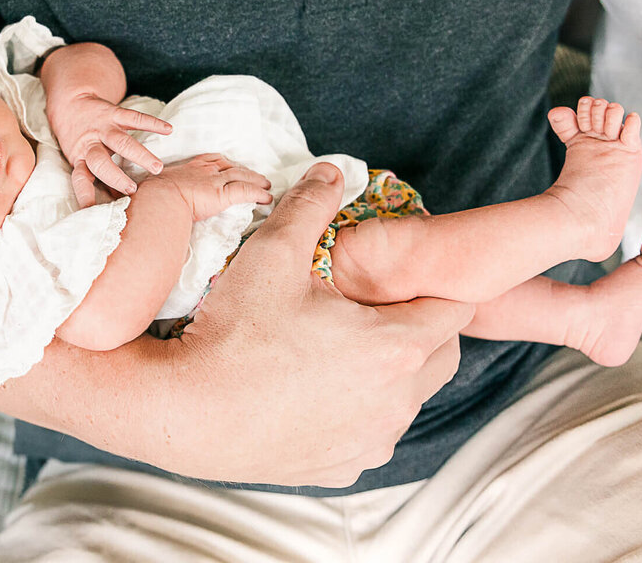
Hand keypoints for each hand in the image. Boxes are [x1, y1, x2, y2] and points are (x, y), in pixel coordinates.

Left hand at [49, 92, 173, 206]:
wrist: (70, 105)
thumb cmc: (78, 140)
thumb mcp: (78, 158)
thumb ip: (95, 177)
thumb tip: (114, 204)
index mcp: (79, 159)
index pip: (80, 179)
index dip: (85, 194)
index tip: (92, 209)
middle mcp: (89, 144)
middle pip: (100, 163)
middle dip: (116, 177)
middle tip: (132, 190)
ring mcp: (102, 128)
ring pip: (121, 142)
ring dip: (140, 155)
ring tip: (157, 167)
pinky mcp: (114, 113)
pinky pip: (134, 117)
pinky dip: (152, 123)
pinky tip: (168, 130)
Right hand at [149, 153, 272, 220]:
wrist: (158, 199)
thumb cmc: (152, 196)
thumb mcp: (158, 188)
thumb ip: (164, 191)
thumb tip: (158, 200)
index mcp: (189, 167)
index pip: (212, 160)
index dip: (224, 163)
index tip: (231, 166)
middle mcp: (205, 170)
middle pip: (231, 166)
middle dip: (245, 170)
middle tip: (256, 176)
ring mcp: (215, 181)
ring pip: (242, 176)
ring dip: (256, 180)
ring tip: (266, 185)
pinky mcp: (223, 194)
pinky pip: (246, 191)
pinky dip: (258, 193)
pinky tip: (267, 198)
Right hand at [169, 162, 474, 485]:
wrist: (187, 414)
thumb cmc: (232, 335)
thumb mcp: (271, 254)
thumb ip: (310, 205)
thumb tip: (330, 172)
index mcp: (395, 346)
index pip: (455, 306)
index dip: (429, 282)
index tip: (395, 275)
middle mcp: (397, 402)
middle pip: (444, 352)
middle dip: (420, 322)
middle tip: (369, 303)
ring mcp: (372, 441)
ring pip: (410, 396)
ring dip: (393, 368)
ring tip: (341, 344)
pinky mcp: (345, 468)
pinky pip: (373, 431)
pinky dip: (361, 408)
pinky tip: (317, 387)